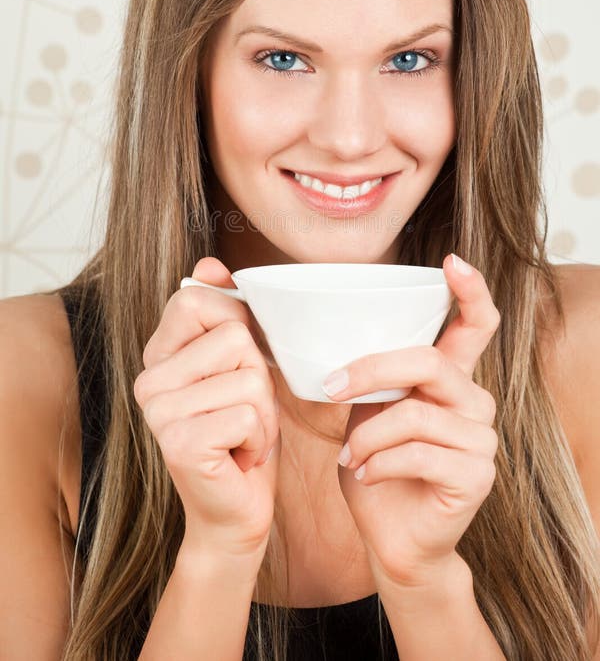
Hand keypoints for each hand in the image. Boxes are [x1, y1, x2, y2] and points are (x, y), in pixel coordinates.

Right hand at [134, 257, 280, 563]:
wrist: (234, 513)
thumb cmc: (242, 434)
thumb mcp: (240, 367)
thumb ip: (224, 314)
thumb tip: (208, 264)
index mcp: (158, 355)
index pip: (198, 299)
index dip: (237, 323)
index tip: (238, 363)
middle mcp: (148, 380)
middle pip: (234, 336)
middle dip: (258, 376)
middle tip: (242, 412)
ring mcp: (158, 411)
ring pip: (248, 377)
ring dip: (263, 413)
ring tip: (242, 437)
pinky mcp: (179, 442)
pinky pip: (248, 414)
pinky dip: (260, 438)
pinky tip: (239, 458)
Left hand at [323, 253, 499, 586]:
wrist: (392, 540)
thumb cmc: (376, 468)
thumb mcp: (366, 413)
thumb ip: (368, 378)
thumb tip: (321, 338)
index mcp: (449, 380)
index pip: (475, 325)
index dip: (470, 291)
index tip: (452, 261)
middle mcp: (473, 402)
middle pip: (430, 362)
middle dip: (372, 370)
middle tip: (330, 388)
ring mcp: (480, 439)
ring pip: (413, 414)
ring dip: (367, 436)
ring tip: (351, 458)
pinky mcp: (475, 476)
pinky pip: (416, 454)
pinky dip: (378, 464)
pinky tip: (366, 476)